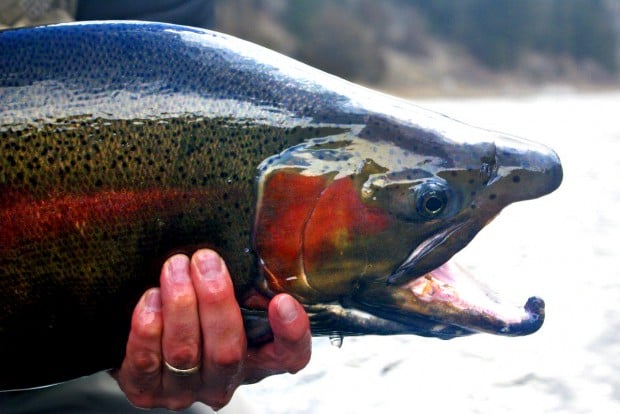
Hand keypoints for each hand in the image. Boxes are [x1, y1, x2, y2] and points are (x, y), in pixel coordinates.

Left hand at [113, 249, 311, 410]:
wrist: (147, 347)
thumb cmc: (197, 314)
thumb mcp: (229, 299)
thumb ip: (245, 281)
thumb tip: (251, 233)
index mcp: (256, 359)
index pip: (290, 357)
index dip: (291, 334)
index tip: (282, 301)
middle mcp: (224, 382)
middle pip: (227, 352)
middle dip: (215, 301)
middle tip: (206, 260)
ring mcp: (185, 391)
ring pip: (185, 353)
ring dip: (180, 305)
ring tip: (175, 267)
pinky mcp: (146, 390)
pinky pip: (146, 362)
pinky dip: (148, 328)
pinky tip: (151, 298)